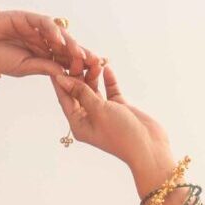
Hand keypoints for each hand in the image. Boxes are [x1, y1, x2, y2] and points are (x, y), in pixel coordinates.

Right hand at [0, 8, 103, 84]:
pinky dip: (52, 31)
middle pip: (68, 46)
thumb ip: (44, 67)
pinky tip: (59, 40)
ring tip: (80, 53)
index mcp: (45, 55)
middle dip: (82, 54)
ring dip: (71, 43)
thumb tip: (64, 73)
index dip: (79, 66)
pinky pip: (44, 23)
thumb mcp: (24, 68)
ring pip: (59, 35)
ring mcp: (37, 29)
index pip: (66, 60)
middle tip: (95, 63)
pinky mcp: (29, 18)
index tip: (93, 75)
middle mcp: (44, 41)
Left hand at [47, 60, 174, 182]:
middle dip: (79, 73)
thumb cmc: (121, 134)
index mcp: (78, 124)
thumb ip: (81, 92)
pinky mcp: (119, 107)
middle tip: (79, 56)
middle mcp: (88, 118)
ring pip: (94, 88)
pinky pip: (110, 90)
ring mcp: (104, 112)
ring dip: (94, 74)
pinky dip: (108, 79)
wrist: (148, 148)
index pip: (65, 98)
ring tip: (95, 59)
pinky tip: (107, 66)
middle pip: (79, 91)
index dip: (60, 80)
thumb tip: (62, 79)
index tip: (55, 61)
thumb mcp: (98, 110)